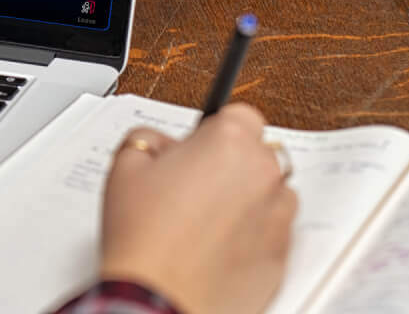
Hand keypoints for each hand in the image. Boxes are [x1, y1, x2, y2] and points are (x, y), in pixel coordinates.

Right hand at [99, 104, 296, 313]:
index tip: (199, 145)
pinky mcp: (283, 257)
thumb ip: (148, 139)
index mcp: (229, 143)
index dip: (215, 130)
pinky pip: (272, 233)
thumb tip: (161, 145)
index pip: (241, 114)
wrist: (159, 300)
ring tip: (203, 220)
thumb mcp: (125, 165)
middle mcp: (264, 175)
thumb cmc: (144, 238)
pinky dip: (252, 236)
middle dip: (230, 164)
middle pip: (257, 153)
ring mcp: (279, 219)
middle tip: (191, 185)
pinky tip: (214, 247)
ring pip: (270, 193)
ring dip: (246, 198)